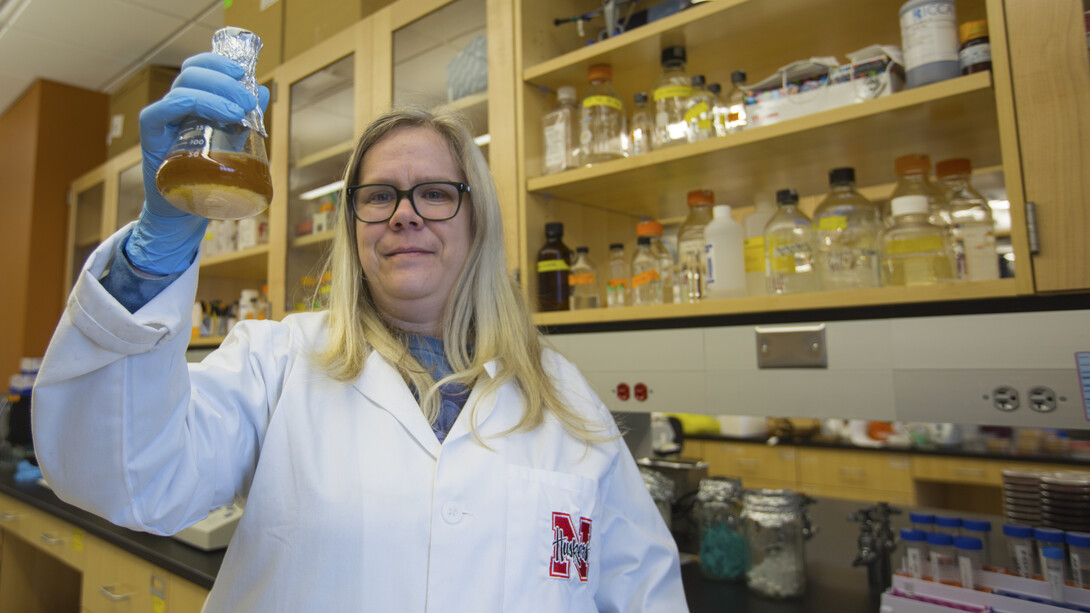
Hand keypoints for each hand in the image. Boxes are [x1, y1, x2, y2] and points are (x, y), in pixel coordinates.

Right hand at [127, 53, 269, 274]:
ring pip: (182, 88)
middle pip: (192, 74)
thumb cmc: (205, 176)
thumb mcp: (231, 142)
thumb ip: (243, 117)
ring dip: (215, 94)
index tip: (241, 72)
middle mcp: (174, 106)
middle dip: (224, 81)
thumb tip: (262, 91)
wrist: (184, 211)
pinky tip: (217, 114)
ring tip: (239, 111)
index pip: (198, 68)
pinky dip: (191, 104)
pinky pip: (163, 110)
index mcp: (192, 102)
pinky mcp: (153, 135)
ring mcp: (162, 119)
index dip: (218, 63)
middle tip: (247, 100)